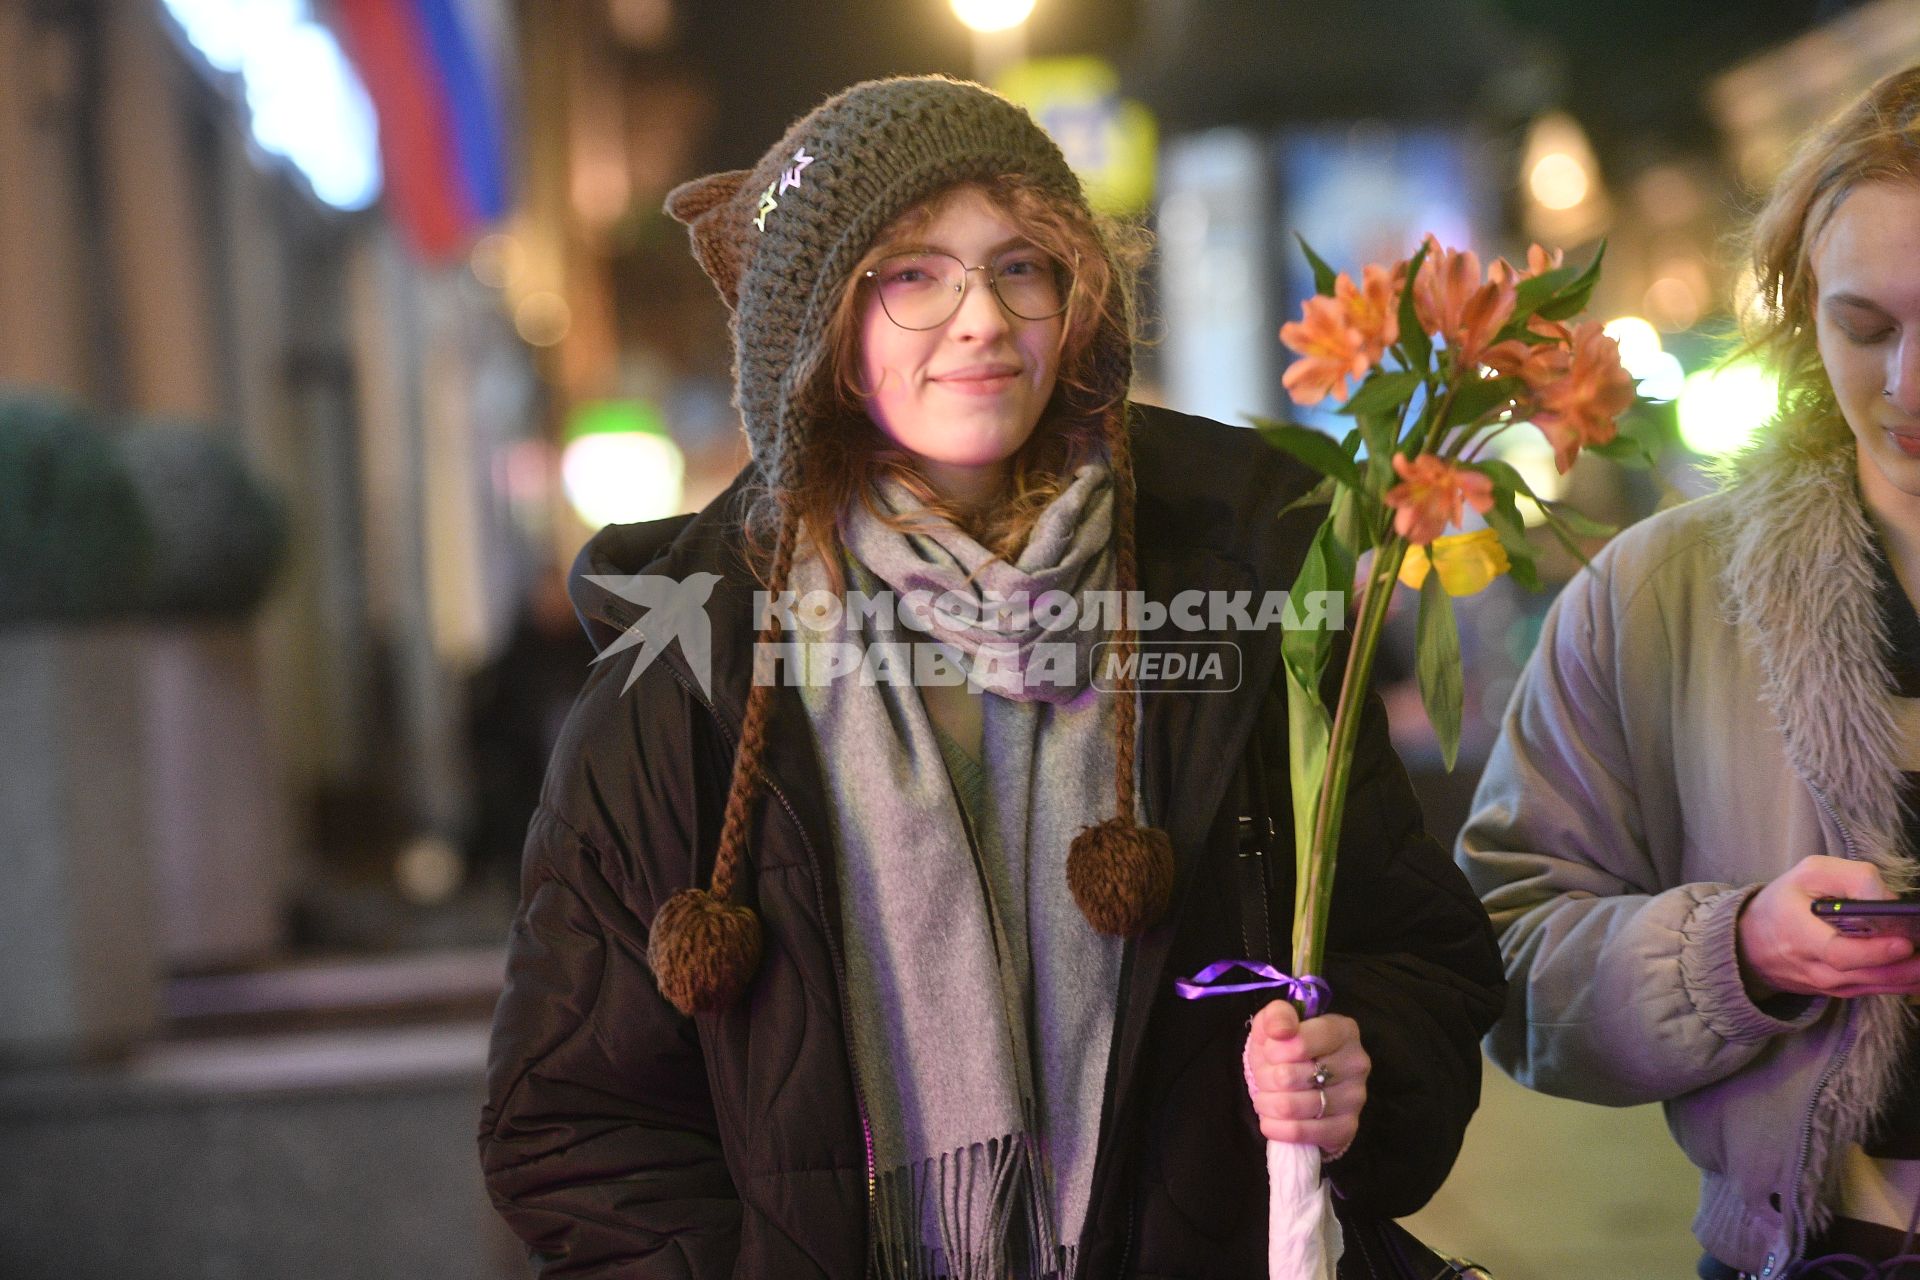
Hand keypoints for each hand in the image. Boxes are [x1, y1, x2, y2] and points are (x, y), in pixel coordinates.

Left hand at [1243, 999, 1368, 1157]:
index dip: (1273, 1050)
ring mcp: (1355, 1098)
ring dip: (1268, 1103)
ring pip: (1292, 1106)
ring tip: (1267, 1097)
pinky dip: (1276, 1128)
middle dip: (1266, 1078)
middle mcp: (1356, 1063)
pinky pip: (1301, 1133)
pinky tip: (1271, 1120)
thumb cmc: (1286, 1048)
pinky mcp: (1347, 1128)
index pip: (1300, 1042)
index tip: (1269, 1051)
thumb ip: (1277, 1016)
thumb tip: (1280, 1029)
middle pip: (1290, 1076)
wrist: (1297, 1083)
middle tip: (1266, 1077)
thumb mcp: (1276, 1024)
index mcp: (1343, 1030)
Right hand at [1737, 856, 1919, 998]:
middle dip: (1905, 967)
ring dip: (1909, 978)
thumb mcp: (1807, 875)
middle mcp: (1813, 967)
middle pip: (1864, 974)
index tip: (1904, 942)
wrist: (1751, 944)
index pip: (1838, 952)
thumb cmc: (1783, 903)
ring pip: (1874, 986)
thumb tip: (1887, 899)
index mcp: (1798, 934)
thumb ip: (1849, 878)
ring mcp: (1826, 984)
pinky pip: (1873, 991)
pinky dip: (1902, 985)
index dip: (1873, 951)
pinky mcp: (1837, 991)